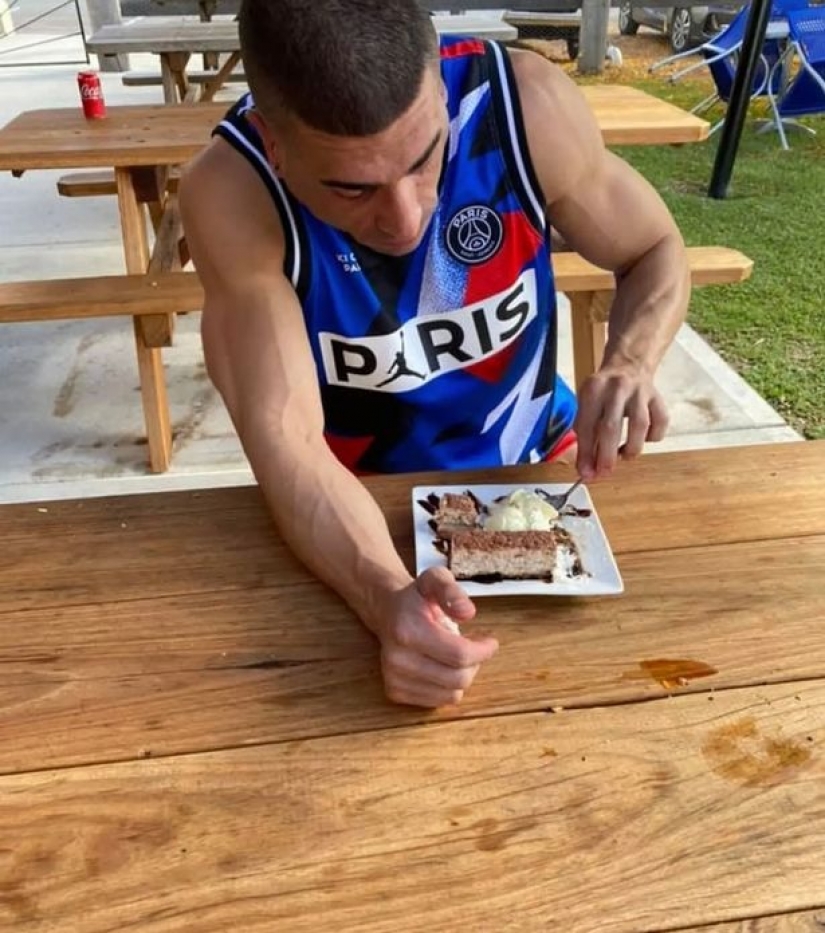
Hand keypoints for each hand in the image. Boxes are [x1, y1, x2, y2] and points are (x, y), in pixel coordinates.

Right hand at [376, 567, 498, 707]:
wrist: (386, 612)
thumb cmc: (416, 597)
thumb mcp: (436, 579)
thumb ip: (452, 591)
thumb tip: (467, 613)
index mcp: (407, 630)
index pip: (459, 654)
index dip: (483, 651)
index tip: (491, 642)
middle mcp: (397, 659)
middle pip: (458, 678)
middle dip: (475, 664)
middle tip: (475, 648)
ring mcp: (394, 679)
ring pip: (451, 695)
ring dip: (462, 676)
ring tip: (456, 655)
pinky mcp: (394, 693)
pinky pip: (438, 702)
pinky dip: (448, 687)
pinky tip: (443, 667)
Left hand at [575, 362, 668, 479]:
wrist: (629, 365)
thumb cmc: (604, 392)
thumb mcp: (586, 404)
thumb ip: (585, 434)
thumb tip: (587, 467)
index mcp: (593, 390)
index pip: (587, 426)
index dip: (585, 453)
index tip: (586, 473)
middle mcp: (617, 388)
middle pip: (611, 427)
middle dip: (607, 456)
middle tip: (604, 473)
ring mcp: (640, 392)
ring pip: (640, 425)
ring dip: (631, 448)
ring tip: (624, 455)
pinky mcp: (658, 397)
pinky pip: (660, 423)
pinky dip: (653, 437)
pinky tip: (643, 439)